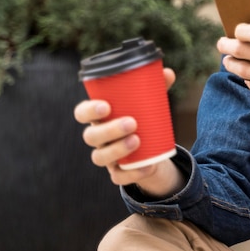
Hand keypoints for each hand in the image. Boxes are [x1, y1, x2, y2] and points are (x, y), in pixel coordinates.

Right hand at [74, 68, 184, 197]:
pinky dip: (133, 173)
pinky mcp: (117, 173)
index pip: (82, 112)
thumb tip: (167, 73)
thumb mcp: (149, 102)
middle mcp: (97, 137)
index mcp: (99, 116)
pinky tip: (147, 167)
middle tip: (132, 122)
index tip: (106, 106)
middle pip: (91, 136)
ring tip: (138, 140)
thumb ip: (156, 87)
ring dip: (117, 149)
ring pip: (99, 157)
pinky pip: (118, 177)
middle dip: (109, 130)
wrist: (151, 148)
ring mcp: (105, 156)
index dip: (88, 110)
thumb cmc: (142, 117)